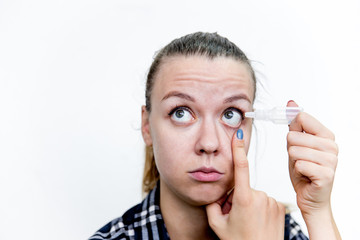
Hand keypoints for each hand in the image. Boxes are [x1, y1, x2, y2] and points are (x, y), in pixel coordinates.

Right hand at [206, 129, 284, 239]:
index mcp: (244, 198)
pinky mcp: (280, 205)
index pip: (241, 168)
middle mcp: (260, 196)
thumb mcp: (217, 224)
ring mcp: (272, 201)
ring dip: (249, 203)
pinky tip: (259, 221)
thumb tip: (216, 193)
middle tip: (237, 217)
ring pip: (255, 194)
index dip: (239, 150)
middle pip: (244, 187)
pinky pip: (266, 200)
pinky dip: (260, 207)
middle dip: (238, 197)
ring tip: (249, 221)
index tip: (239, 135)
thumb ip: (212, 204)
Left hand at [287, 101, 340, 238]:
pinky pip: (299, 164)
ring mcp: (331, 160)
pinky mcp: (326, 174)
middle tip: (300, 160)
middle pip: (293, 136)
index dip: (292, 130)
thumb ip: (295, 125)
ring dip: (293, 161)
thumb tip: (291, 103)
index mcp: (326, 135)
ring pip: (294, 150)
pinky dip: (297, 171)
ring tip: (302, 168)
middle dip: (291, 150)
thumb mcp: (296, 145)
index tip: (295, 140)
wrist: (310, 197)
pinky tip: (305, 176)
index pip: (302, 118)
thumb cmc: (304, 171)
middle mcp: (332, 146)